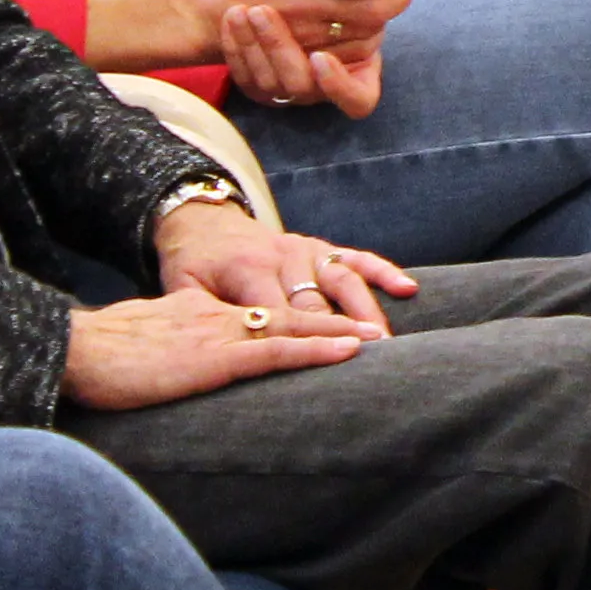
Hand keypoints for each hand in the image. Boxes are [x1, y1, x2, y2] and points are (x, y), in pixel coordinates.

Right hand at [62, 290, 367, 410]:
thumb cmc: (100, 356)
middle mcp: (219, 316)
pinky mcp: (214, 356)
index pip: (263, 315)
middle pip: (289, 315)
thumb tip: (186, 373)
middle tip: (376, 330)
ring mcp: (220, 333)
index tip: (334, 328)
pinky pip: (276, 350)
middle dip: (334, 322)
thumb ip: (176, 355)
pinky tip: (346, 351)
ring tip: (376, 340)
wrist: (75, 350)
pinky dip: (315, 349)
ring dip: (338, 334)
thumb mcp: (149, 348)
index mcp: (203, 314)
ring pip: (294, 328)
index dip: (301, 321)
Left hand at [153, 197, 411, 338]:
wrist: (201, 222)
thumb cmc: (191, 266)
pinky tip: (408, 289)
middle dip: (340, 331)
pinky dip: (383, 271)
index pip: (279, 313)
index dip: (302, 340)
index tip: (324, 367)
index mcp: (248, 270)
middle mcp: (283, 255)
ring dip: (366, 310)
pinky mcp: (320, 246)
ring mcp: (306, 249)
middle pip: (317, 300)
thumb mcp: (183, 289)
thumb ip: (205, 315)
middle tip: (367, 363)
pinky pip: (356, 257)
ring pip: (343, 279)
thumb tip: (219, 354)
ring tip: (386, 340)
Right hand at [190, 0, 420, 83]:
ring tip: (381, 4)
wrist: (213, 10)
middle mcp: (302, 4)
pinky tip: (362, 27)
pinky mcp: (300, 59)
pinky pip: (349, 56)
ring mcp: (301, 36)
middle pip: (374, 10)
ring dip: (382, 21)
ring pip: (366, 36)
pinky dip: (364, 41)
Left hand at [219, 0, 384, 114]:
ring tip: (245, 10)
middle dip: (285, 49)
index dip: (339, 85)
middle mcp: (324, 80)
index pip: (359, 96)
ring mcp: (288, 87)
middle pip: (310, 86)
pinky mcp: (256, 87)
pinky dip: (240, 49)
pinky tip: (234, 18)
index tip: (318, 59)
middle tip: (263, 11)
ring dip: (262, 45)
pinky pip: (248, 79)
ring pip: (277, 83)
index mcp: (355, 54)